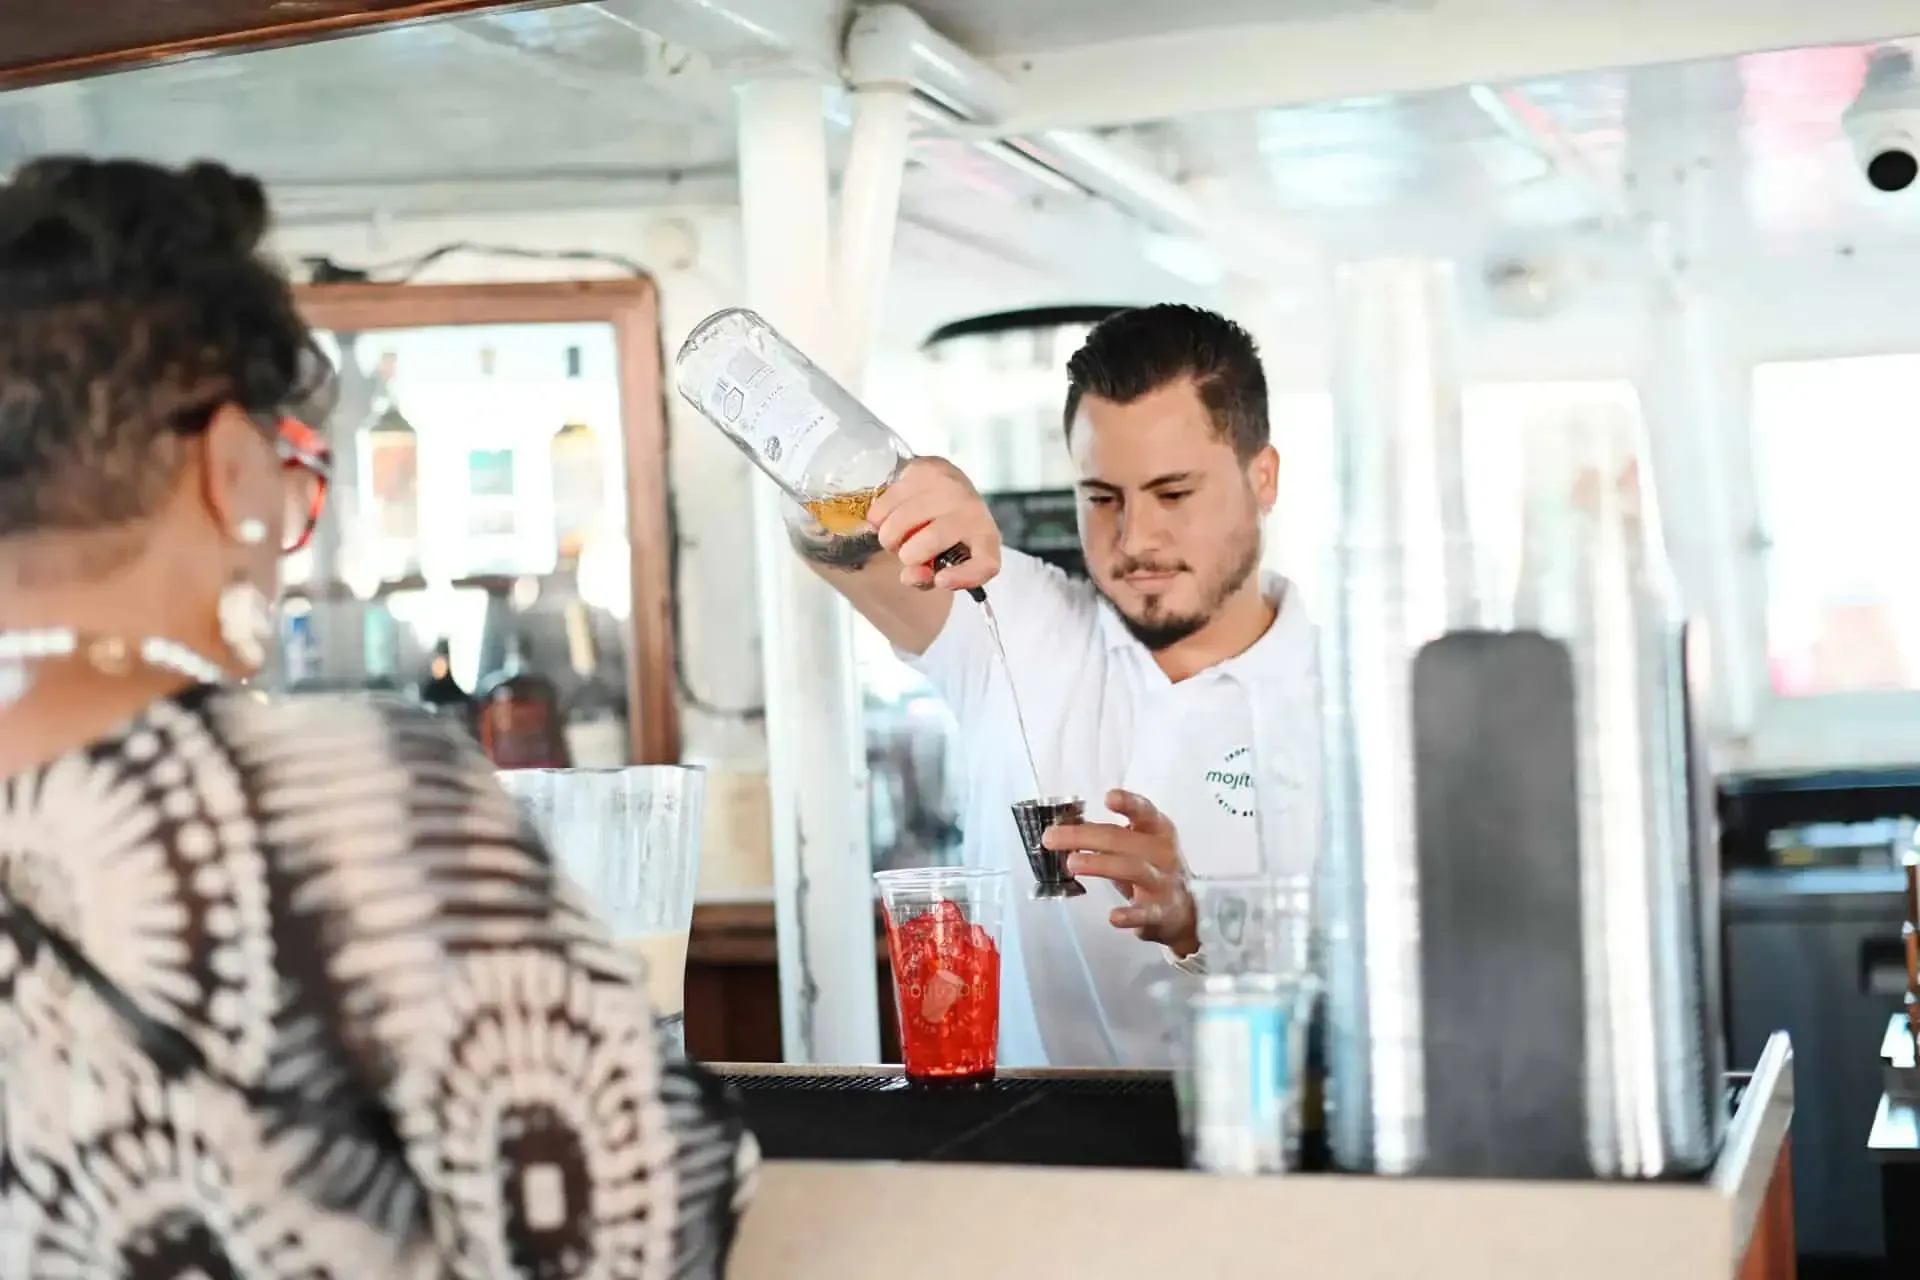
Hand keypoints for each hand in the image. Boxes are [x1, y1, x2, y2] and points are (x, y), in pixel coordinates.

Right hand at [866, 457, 1001, 593]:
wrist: (947, 486)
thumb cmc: (946, 534)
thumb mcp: (942, 561)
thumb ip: (925, 577)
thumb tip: (909, 575)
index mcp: (985, 539)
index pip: (985, 563)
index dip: (963, 577)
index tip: (939, 580)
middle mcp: (972, 509)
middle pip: (934, 539)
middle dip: (909, 555)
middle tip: (903, 553)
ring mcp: (949, 485)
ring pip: (905, 518)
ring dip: (889, 536)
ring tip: (892, 537)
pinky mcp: (926, 469)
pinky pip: (890, 498)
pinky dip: (879, 515)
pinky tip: (885, 518)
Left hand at [1043, 789, 1197, 957]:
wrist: (1185, 910)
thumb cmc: (1151, 869)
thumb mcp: (1136, 845)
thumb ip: (1107, 836)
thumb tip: (1062, 827)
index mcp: (1157, 831)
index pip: (1144, 812)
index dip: (1128, 803)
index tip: (1109, 797)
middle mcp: (1163, 853)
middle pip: (1122, 839)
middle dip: (1084, 836)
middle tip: (1051, 838)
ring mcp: (1163, 882)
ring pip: (1132, 868)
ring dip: (1100, 864)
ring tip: (1072, 863)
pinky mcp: (1160, 912)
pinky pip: (1145, 913)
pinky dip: (1130, 915)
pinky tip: (1113, 917)